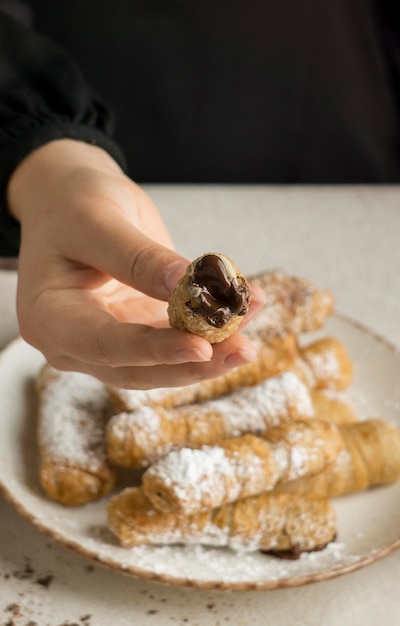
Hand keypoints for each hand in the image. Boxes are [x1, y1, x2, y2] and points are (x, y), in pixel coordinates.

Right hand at [7, 139, 264, 387]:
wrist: (69, 201)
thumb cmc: (72, 205)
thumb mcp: (98, 221)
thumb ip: (138, 258)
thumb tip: (190, 287)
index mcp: (49, 318)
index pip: (104, 345)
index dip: (155, 350)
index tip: (201, 347)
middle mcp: (76, 342)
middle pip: (138, 368)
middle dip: (193, 363)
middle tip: (243, 350)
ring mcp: (108, 341)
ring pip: (162, 362)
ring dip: (210, 351)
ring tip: (250, 330)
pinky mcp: (136, 330)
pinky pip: (175, 339)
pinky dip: (210, 329)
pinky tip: (244, 310)